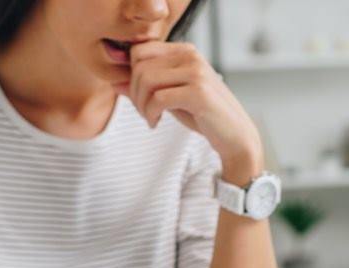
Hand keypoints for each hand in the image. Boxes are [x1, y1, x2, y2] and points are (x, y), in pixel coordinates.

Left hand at [114, 41, 263, 172]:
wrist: (234, 136)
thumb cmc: (203, 115)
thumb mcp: (169, 98)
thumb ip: (145, 88)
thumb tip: (115, 83)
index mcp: (184, 51)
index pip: (140, 51)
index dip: (131, 75)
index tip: (139, 97)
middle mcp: (190, 56)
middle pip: (140, 66)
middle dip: (134, 93)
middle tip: (143, 113)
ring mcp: (195, 72)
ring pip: (146, 80)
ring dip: (140, 104)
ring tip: (149, 118)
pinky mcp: (198, 92)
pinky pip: (158, 98)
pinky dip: (150, 114)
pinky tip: (156, 123)